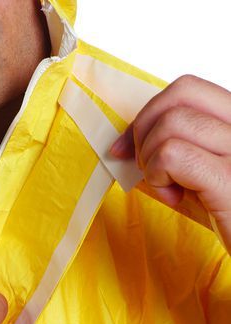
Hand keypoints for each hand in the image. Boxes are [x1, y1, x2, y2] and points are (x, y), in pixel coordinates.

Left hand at [110, 74, 230, 252]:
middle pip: (179, 94)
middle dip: (144, 131)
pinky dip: (158, 176)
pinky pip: (172, 155)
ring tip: (169, 187)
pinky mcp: (230, 178)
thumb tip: (123, 145)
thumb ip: (169, 152)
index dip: (146, 115)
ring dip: (152, 160)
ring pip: (171, 124)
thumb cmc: (226, 213)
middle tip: (148, 169)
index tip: (124, 149)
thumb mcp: (195, 176)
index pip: (186, 89)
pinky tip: (174, 198)